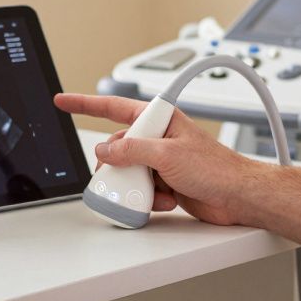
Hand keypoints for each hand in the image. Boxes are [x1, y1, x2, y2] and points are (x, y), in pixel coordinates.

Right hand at [54, 93, 262, 224]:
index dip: (85, 104)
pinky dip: (151, 198)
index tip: (62, 101)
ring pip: (128, 173)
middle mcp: (159, 139)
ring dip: (138, 186)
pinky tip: (168, 199)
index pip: (114, 107)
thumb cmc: (217, 168)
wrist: (238, 196)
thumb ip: (132, 150)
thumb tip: (106, 150)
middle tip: (125, 176)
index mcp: (160, 120)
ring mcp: (161, 162)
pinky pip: (142, 190)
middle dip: (118, 167)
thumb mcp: (167, 155)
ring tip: (156, 191)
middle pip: (117, 149)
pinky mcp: (166, 183)